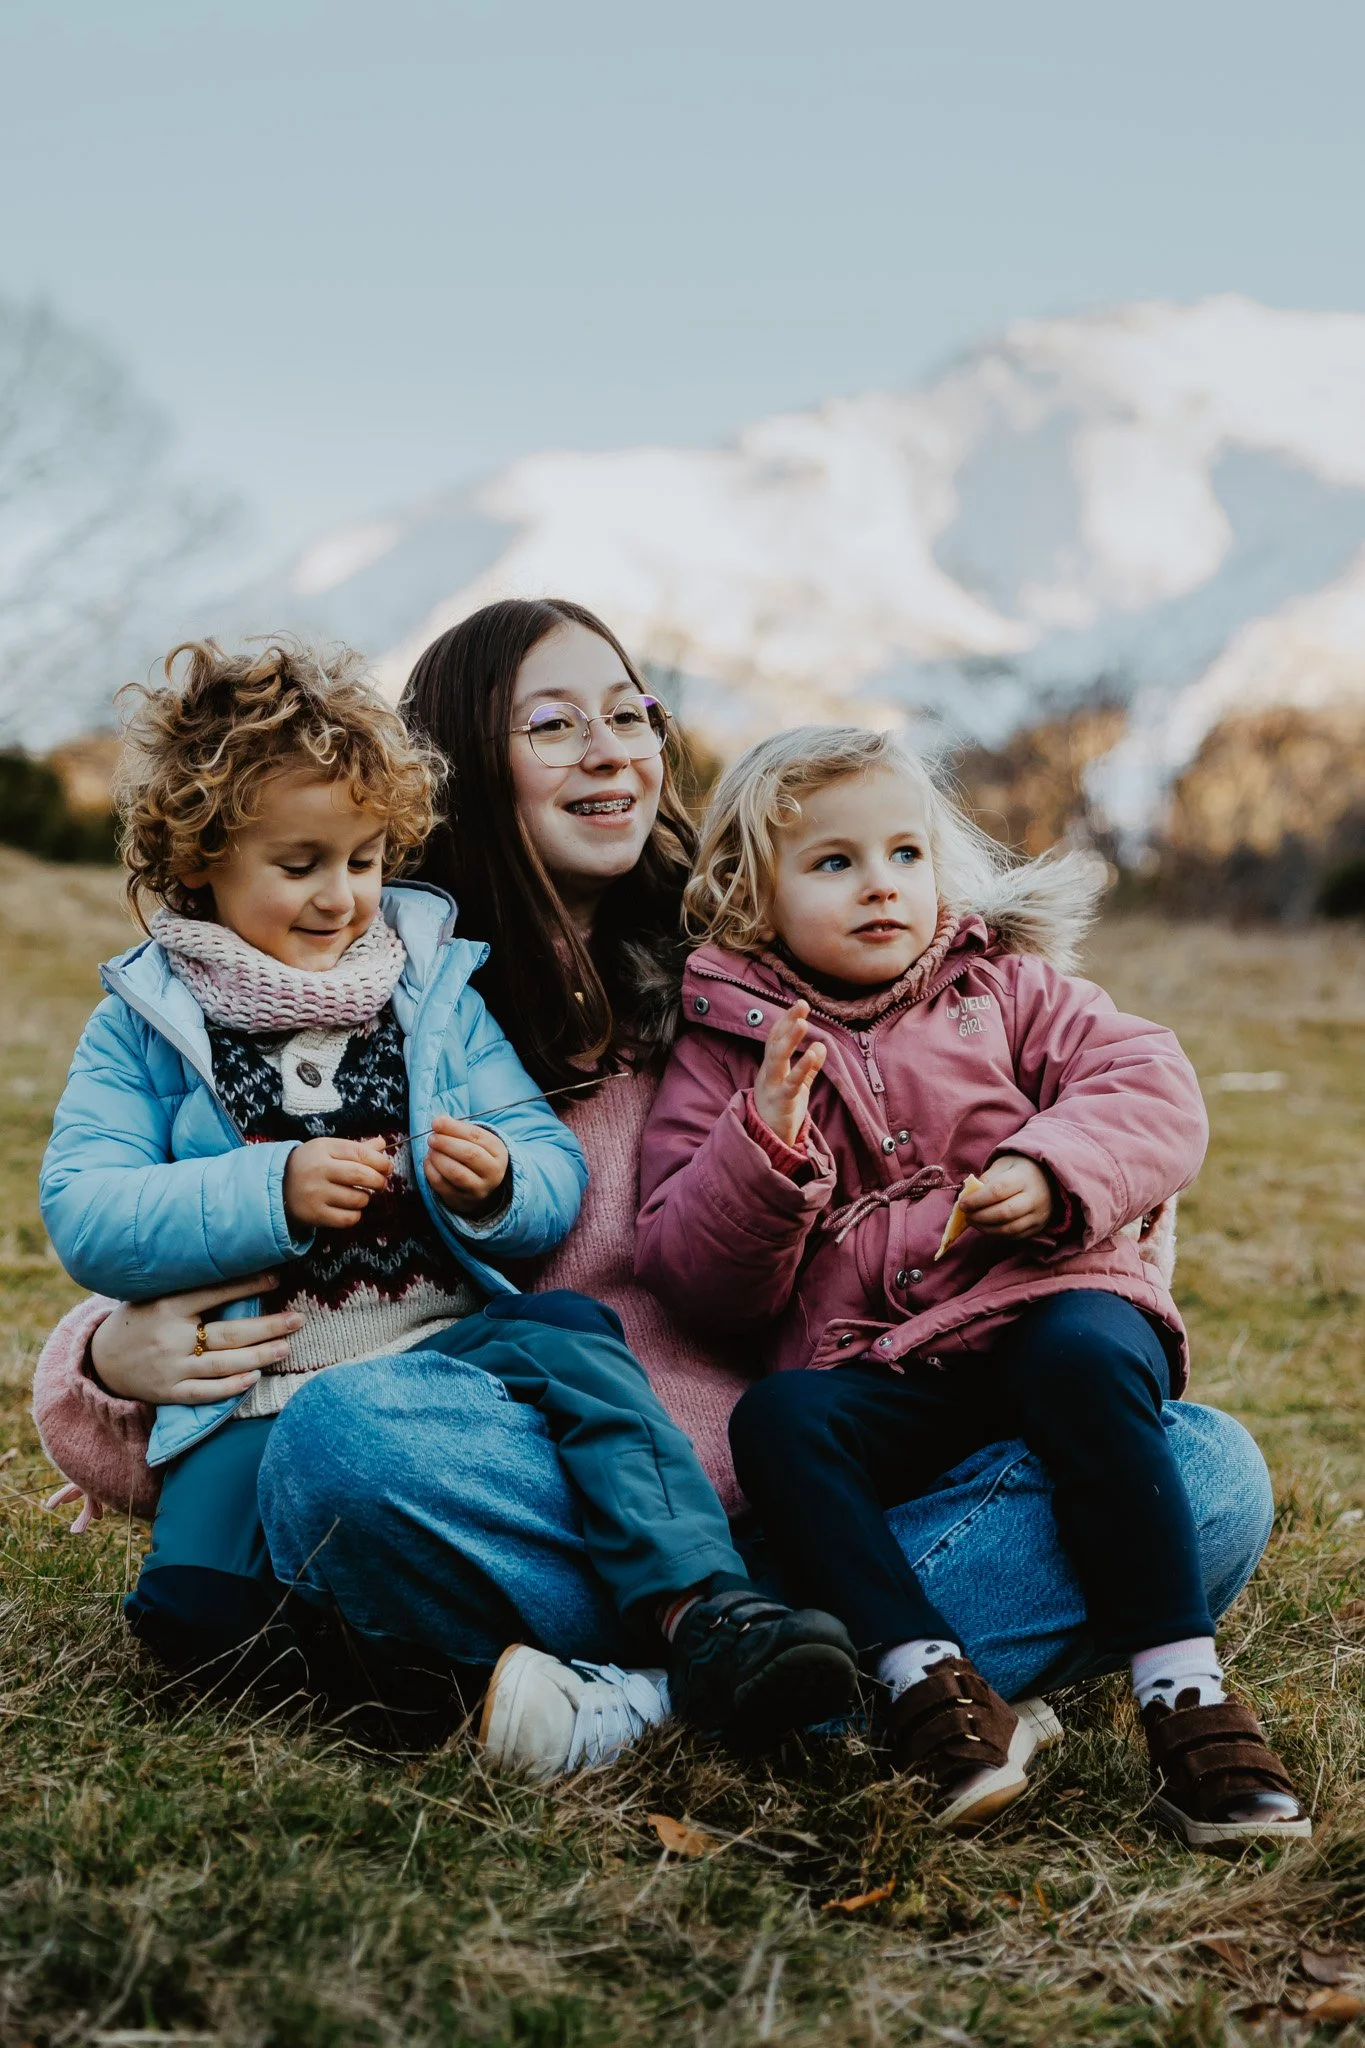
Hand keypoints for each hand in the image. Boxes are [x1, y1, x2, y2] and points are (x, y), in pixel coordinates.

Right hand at [89, 1274, 304, 1404]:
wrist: (100, 1359)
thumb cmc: (139, 1320)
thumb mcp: (156, 1296)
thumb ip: (189, 1289)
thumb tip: (237, 1271)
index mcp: (168, 1306)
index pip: (214, 1293)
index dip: (247, 1286)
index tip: (277, 1280)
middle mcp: (171, 1338)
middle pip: (228, 1333)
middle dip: (267, 1327)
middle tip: (296, 1320)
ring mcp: (170, 1368)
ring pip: (222, 1364)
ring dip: (258, 1356)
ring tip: (286, 1347)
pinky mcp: (167, 1393)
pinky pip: (204, 1392)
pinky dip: (230, 1387)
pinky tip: (254, 1378)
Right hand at [283, 1136, 391, 1228]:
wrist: (277, 1186)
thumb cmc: (310, 1165)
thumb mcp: (328, 1150)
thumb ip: (356, 1148)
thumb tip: (382, 1144)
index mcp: (324, 1148)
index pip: (360, 1153)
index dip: (380, 1162)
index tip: (387, 1168)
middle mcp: (319, 1169)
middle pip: (361, 1175)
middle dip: (378, 1181)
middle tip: (380, 1184)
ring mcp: (315, 1193)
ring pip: (358, 1199)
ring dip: (365, 1198)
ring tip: (358, 1195)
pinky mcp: (314, 1214)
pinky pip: (348, 1218)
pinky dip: (355, 1215)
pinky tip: (349, 1209)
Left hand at [423, 1117, 510, 1215]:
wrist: (481, 1187)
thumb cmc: (477, 1157)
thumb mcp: (476, 1141)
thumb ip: (458, 1129)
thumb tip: (439, 1121)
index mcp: (498, 1152)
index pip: (476, 1136)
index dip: (454, 1128)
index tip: (436, 1122)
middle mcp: (493, 1172)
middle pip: (469, 1154)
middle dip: (446, 1143)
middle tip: (432, 1138)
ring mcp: (478, 1189)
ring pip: (456, 1173)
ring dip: (438, 1158)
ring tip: (431, 1150)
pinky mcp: (462, 1200)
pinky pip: (442, 1185)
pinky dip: (431, 1171)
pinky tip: (428, 1162)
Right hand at [752, 1000, 827, 1149]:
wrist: (768, 1141)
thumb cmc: (781, 1110)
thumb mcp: (796, 1085)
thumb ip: (809, 1067)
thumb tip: (822, 1046)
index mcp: (771, 1068)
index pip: (775, 1039)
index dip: (785, 1021)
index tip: (798, 1005)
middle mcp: (768, 1073)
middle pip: (775, 1042)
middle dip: (787, 1023)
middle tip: (801, 1004)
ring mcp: (772, 1087)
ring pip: (777, 1059)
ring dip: (789, 1040)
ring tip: (803, 1023)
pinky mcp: (781, 1102)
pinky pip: (791, 1083)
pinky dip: (802, 1068)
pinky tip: (814, 1054)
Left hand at [956, 1154, 1056, 1239]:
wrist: (1049, 1178)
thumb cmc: (1019, 1169)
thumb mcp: (1003, 1165)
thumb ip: (987, 1179)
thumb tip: (969, 1196)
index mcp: (1024, 1177)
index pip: (998, 1191)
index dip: (977, 1200)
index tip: (962, 1204)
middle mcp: (1034, 1197)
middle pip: (1004, 1213)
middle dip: (980, 1216)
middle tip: (966, 1215)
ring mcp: (1038, 1214)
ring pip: (1009, 1228)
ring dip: (986, 1228)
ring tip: (973, 1222)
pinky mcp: (1038, 1227)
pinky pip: (1015, 1236)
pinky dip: (997, 1234)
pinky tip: (986, 1227)